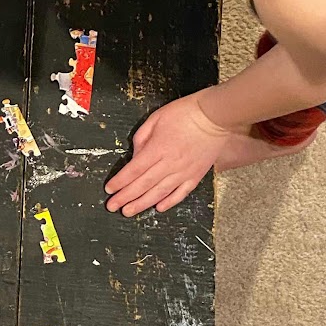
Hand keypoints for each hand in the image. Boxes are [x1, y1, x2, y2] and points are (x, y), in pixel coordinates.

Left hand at [104, 90, 231, 214]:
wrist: (215, 117)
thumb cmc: (186, 113)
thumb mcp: (156, 118)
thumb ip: (141, 138)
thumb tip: (135, 155)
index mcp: (158, 148)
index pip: (134, 170)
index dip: (120, 182)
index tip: (110, 189)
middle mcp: (170, 164)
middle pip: (143, 185)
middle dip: (125, 197)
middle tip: (112, 206)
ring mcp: (184, 172)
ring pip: (159, 193)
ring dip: (142, 204)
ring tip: (128, 212)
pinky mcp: (196, 175)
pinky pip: (180, 193)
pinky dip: (169, 202)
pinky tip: (159, 208)